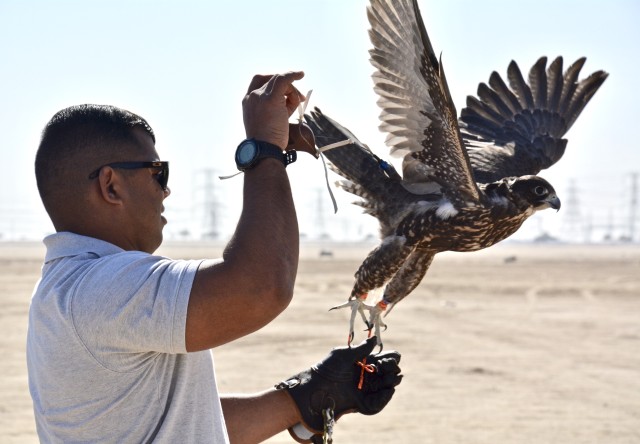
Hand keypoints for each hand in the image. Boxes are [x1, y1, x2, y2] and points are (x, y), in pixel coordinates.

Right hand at [242, 71, 304, 148]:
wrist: (264, 150)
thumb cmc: (268, 141)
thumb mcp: (268, 121)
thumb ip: (275, 108)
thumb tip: (291, 100)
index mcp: (247, 101)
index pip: (259, 81)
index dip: (273, 82)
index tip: (285, 90)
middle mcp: (251, 96)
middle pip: (272, 81)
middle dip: (287, 87)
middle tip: (298, 99)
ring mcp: (260, 96)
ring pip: (280, 82)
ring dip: (292, 91)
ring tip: (297, 105)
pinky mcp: (271, 99)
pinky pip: (283, 79)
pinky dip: (293, 75)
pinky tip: (300, 74)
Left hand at [276, 337, 401, 440]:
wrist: (315, 389)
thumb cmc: (327, 369)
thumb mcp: (344, 355)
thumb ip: (361, 349)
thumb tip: (375, 339)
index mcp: (363, 362)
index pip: (383, 359)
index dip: (390, 358)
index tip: (393, 356)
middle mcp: (366, 376)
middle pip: (387, 373)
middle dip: (393, 370)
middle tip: (392, 367)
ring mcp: (365, 391)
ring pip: (385, 388)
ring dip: (391, 382)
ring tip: (393, 378)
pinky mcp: (363, 404)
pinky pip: (377, 403)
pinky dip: (385, 398)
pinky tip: (389, 391)